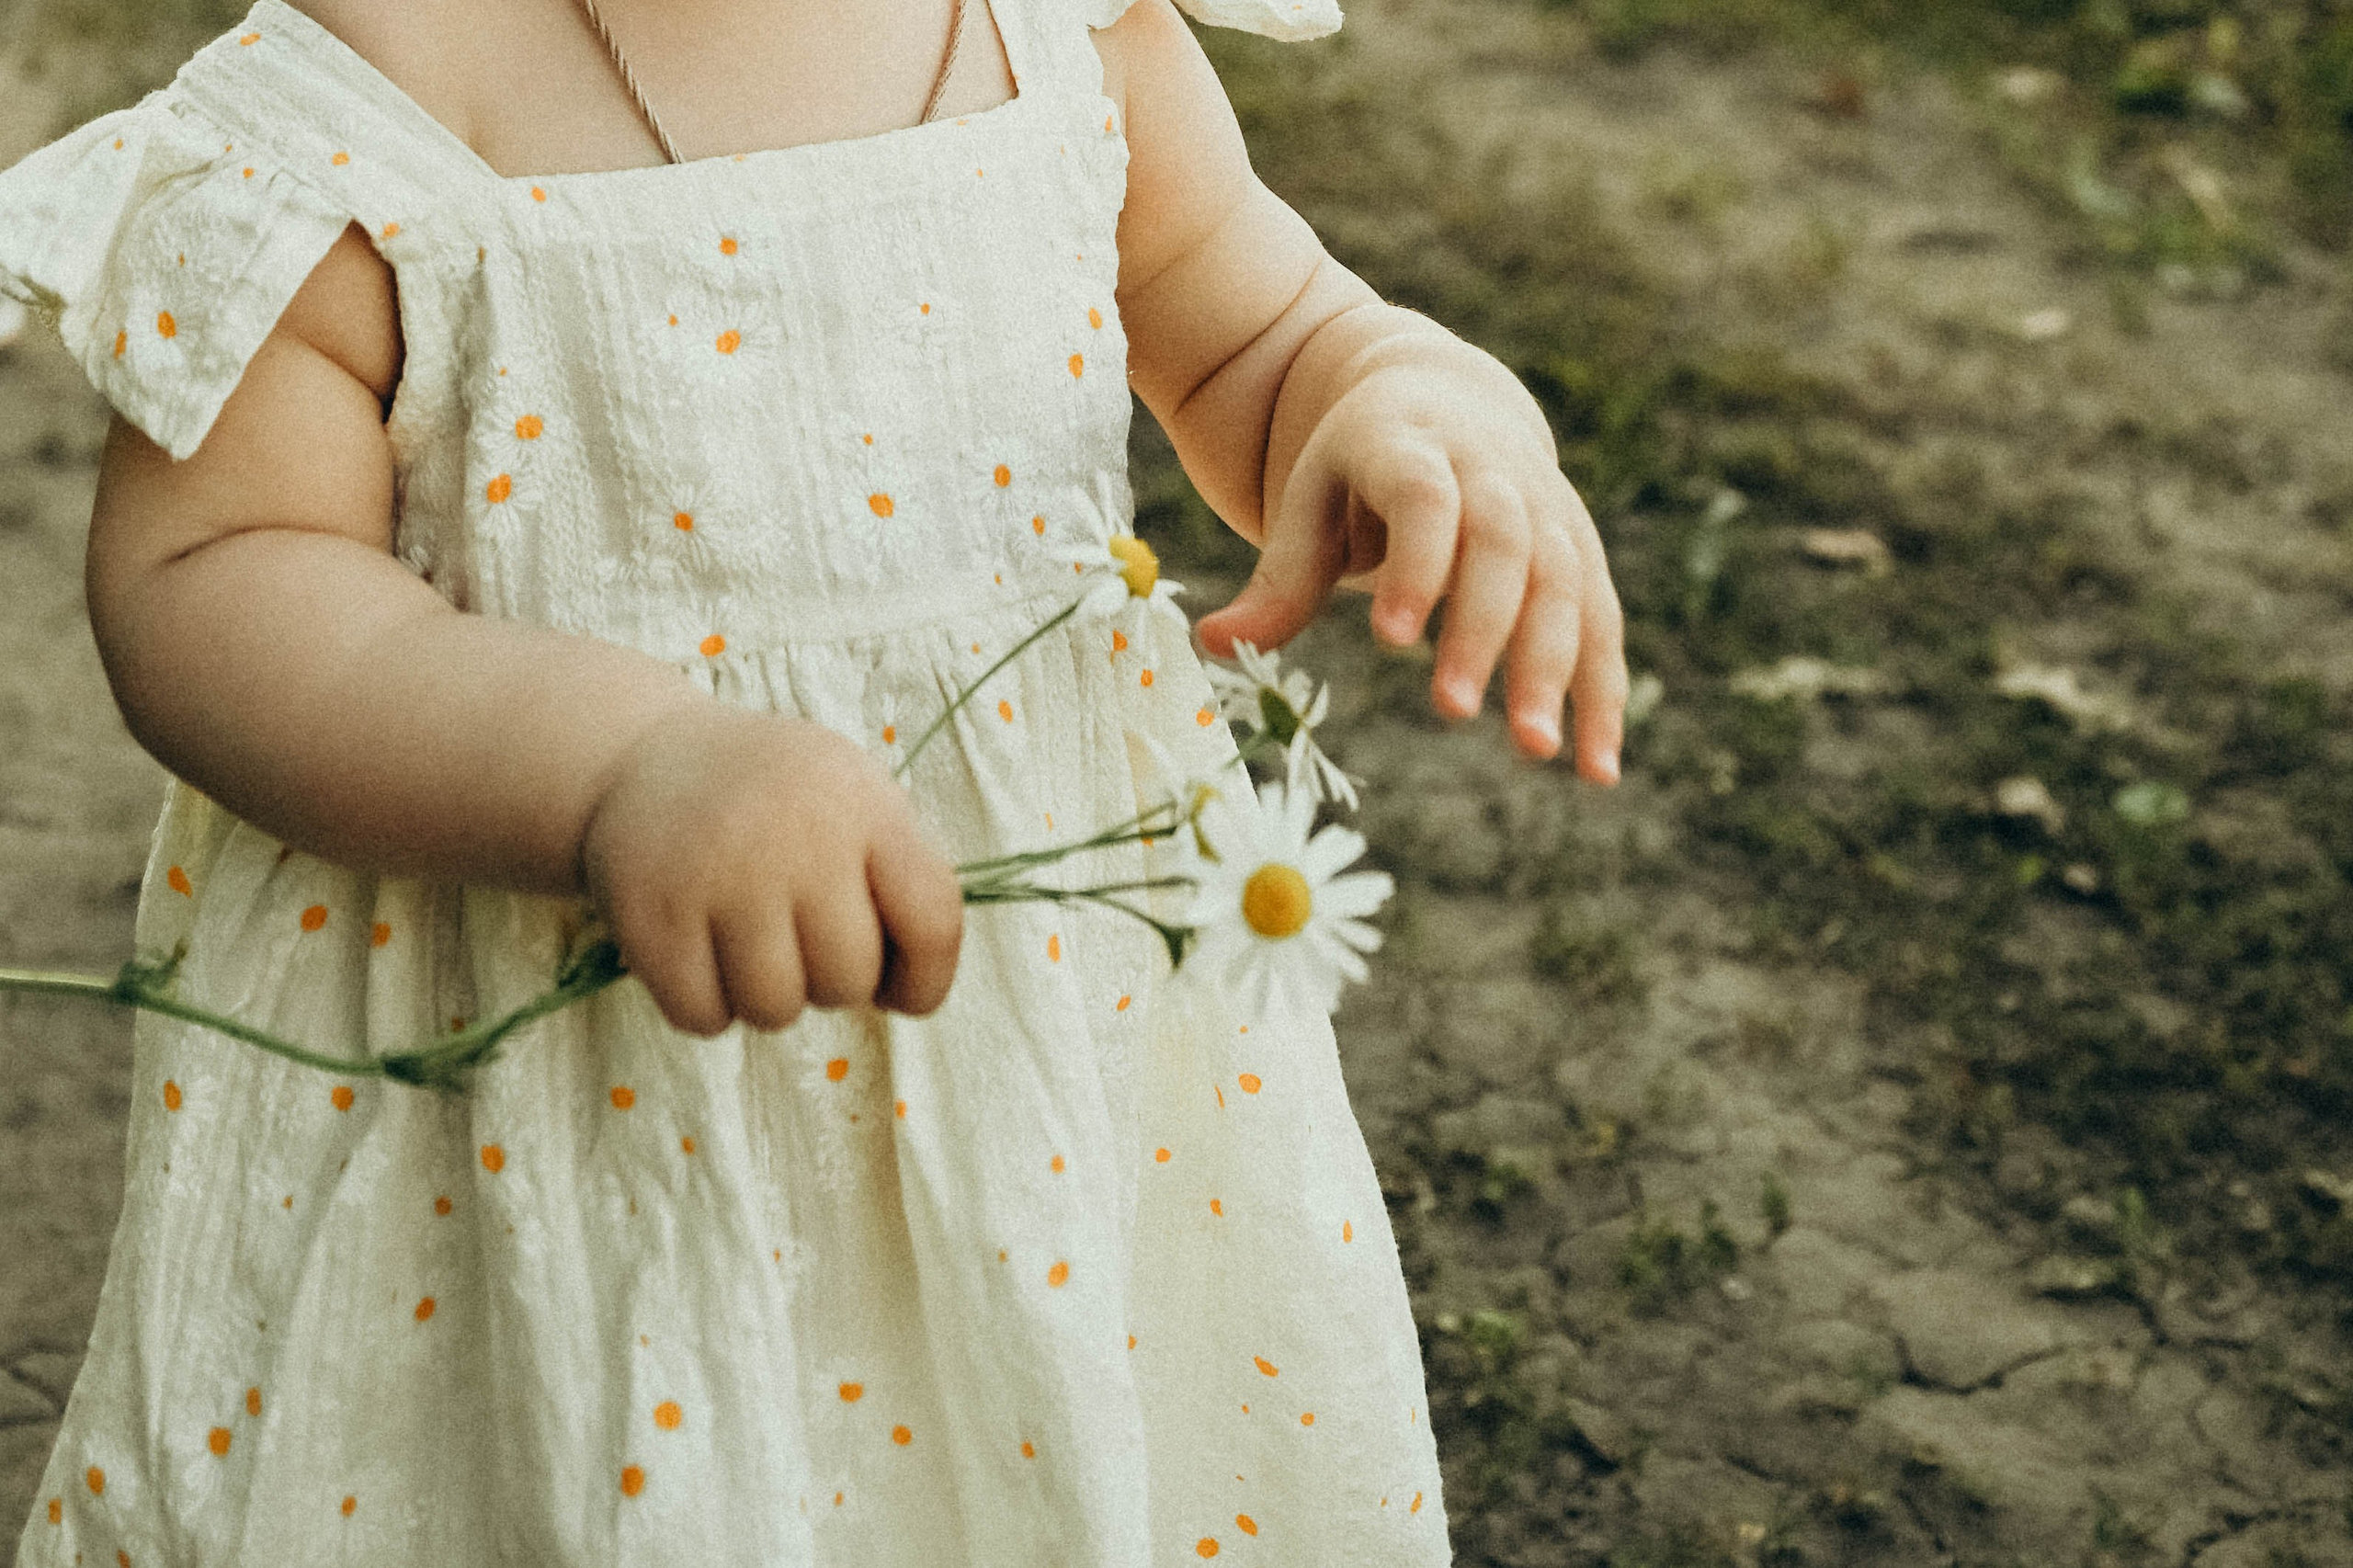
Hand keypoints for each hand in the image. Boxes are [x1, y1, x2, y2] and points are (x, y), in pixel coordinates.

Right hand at [580, 707, 964, 1035]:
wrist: (646, 756)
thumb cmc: (777, 799)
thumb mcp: (856, 799)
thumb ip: (897, 880)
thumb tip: (908, 990)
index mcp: (865, 805)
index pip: (934, 921)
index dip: (926, 980)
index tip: (898, 990)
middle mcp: (797, 835)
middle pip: (849, 978)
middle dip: (831, 983)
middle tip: (800, 942)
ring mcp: (719, 873)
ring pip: (775, 1008)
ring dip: (766, 999)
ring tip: (750, 946)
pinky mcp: (651, 912)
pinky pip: (701, 1016)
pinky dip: (705, 1006)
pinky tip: (702, 956)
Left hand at [1194, 338, 1628, 780]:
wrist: (1443, 401)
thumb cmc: (1358, 468)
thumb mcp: (1310, 502)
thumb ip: (1280, 577)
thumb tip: (1211, 643)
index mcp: (1414, 446)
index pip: (1425, 500)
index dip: (1416, 564)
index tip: (1392, 638)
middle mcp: (1494, 471)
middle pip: (1503, 545)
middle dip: (1483, 628)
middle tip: (1452, 710)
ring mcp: (1548, 509)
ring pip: (1564, 584)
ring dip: (1555, 668)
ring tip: (1535, 750)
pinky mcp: (1581, 553)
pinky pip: (1602, 623)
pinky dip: (1603, 693)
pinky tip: (1597, 768)